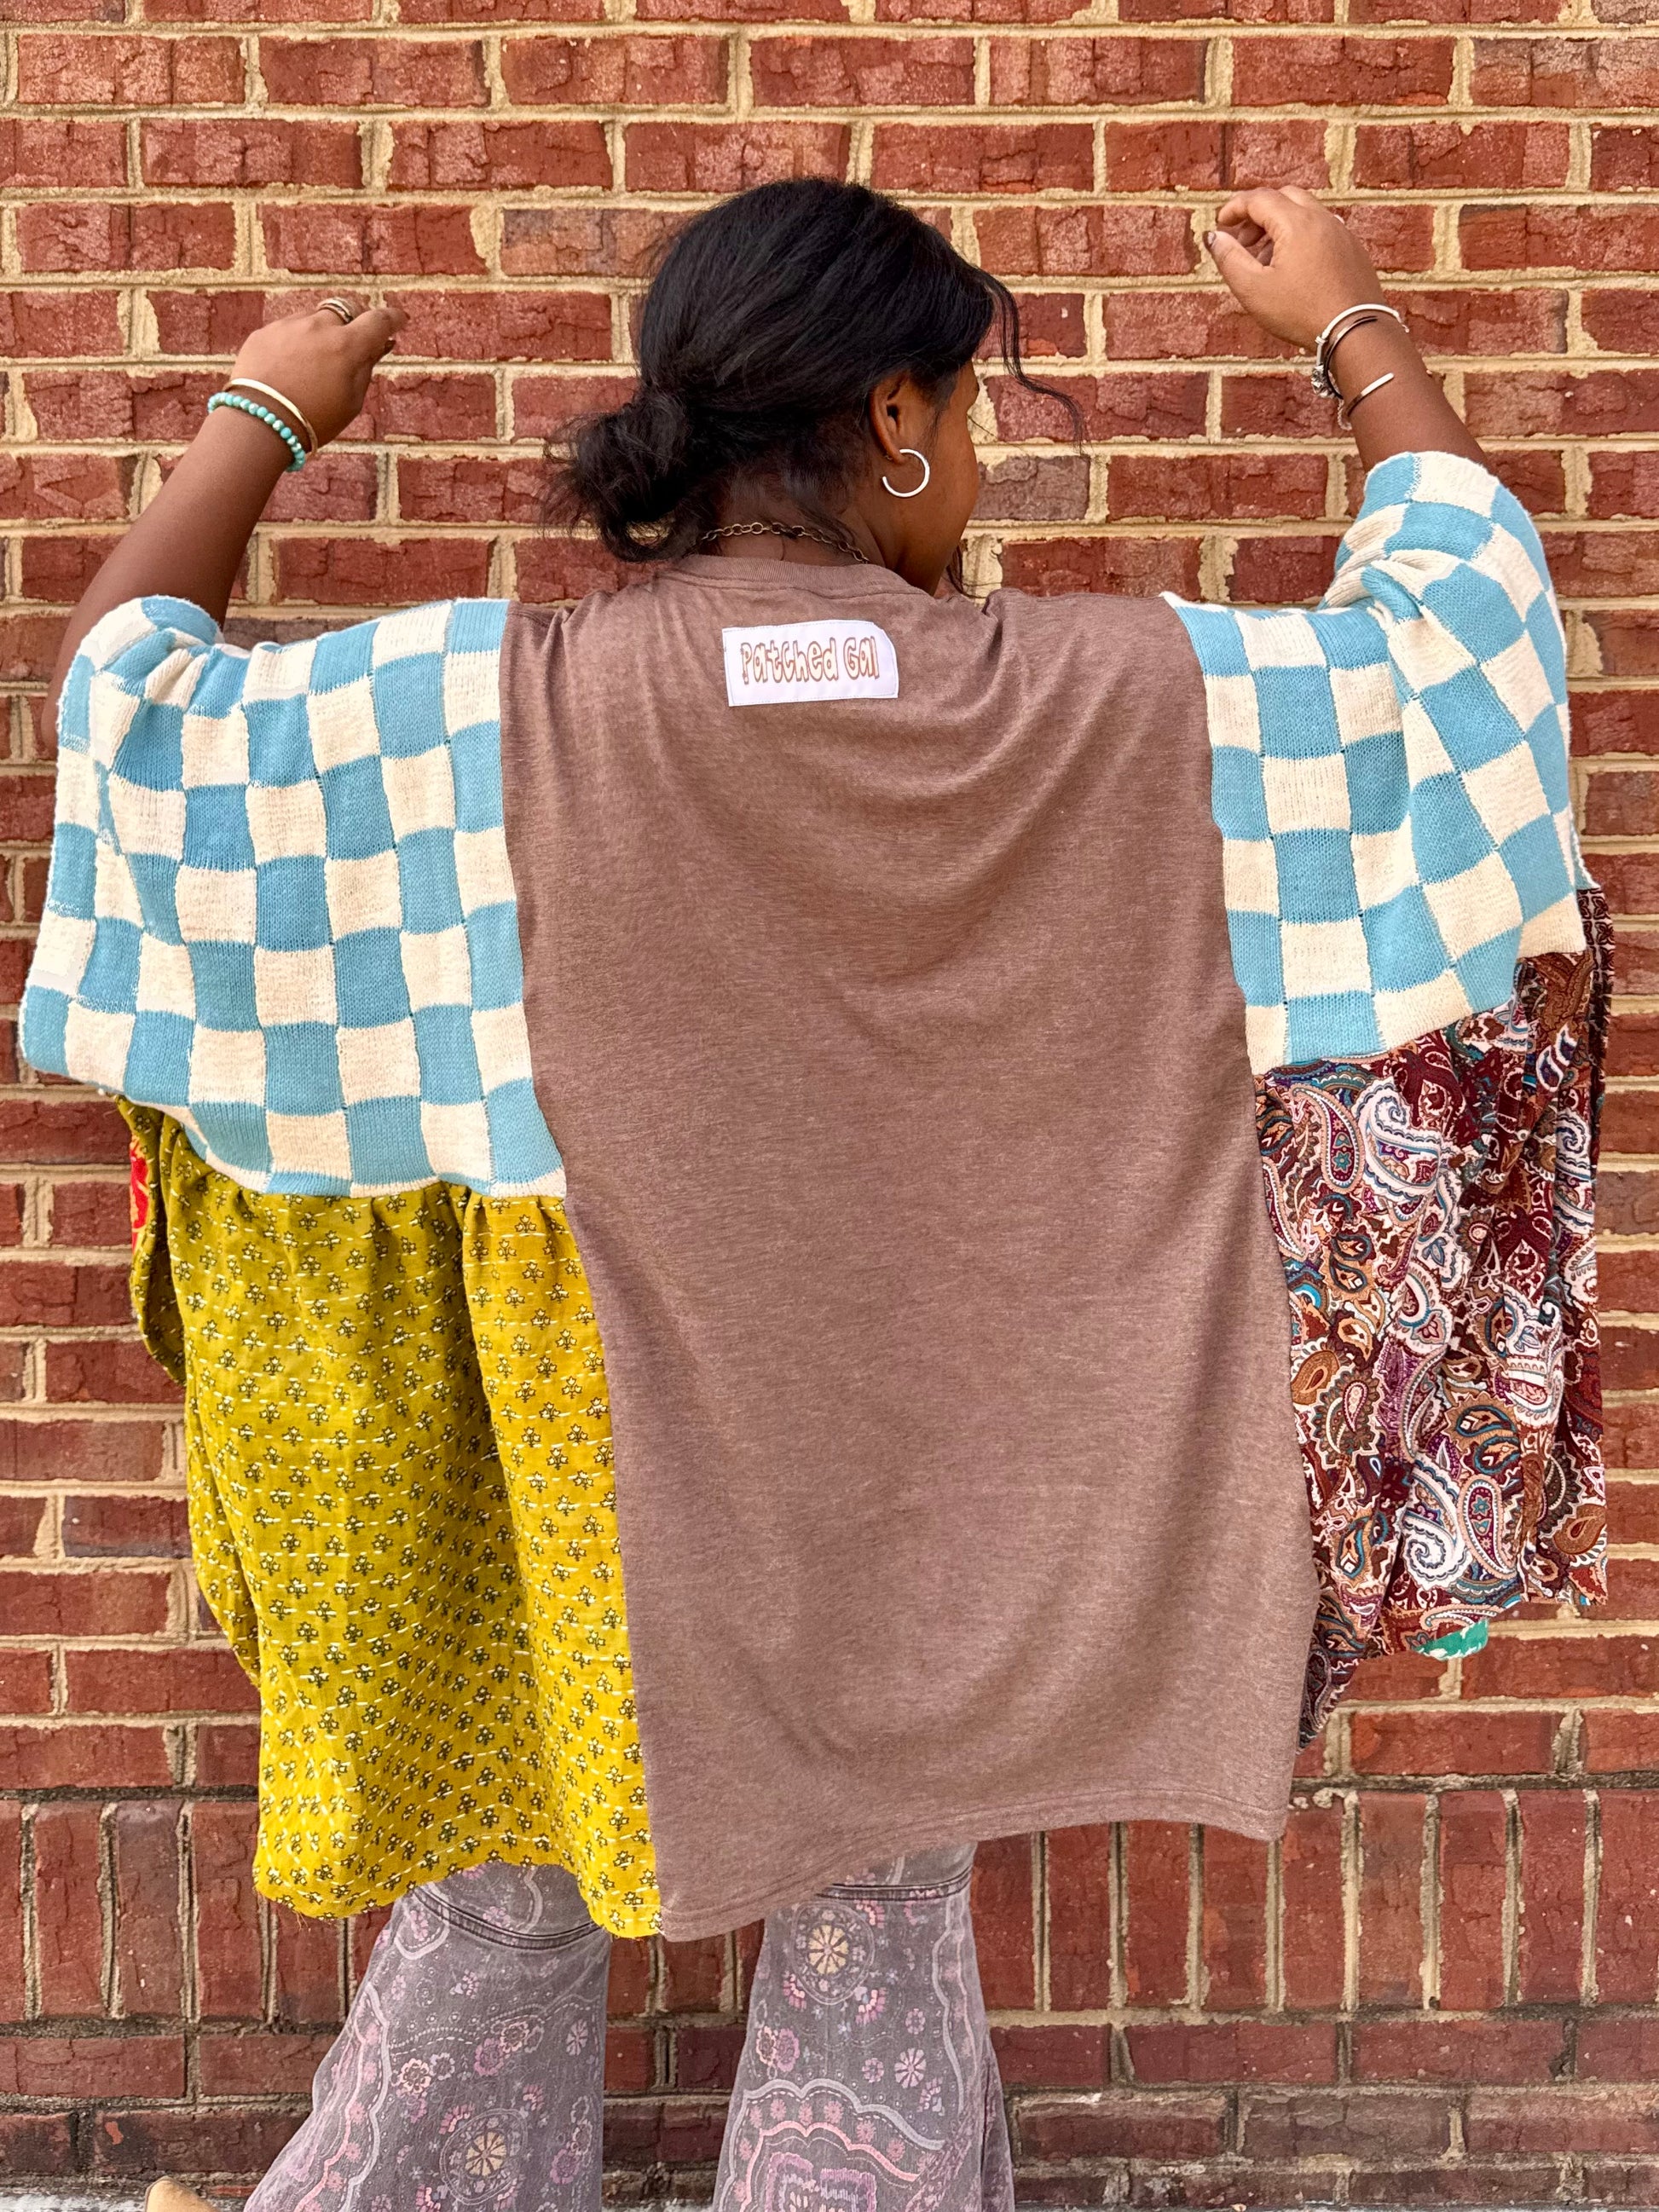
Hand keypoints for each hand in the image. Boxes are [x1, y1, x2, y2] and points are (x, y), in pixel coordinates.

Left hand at [226, 296, 406, 448]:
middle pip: (345, 310)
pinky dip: (294, 343)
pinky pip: (287, 330)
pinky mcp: (264, 332)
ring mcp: (288, 326)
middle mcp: (318, 327)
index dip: (392, 318)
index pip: (378, 321)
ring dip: (321, 333)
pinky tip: (289, 368)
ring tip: (314, 364)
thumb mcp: (351, 402)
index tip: (399, 320)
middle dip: (354, 321)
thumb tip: (376, 346)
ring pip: (313, 320)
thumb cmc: (313, 420)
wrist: (260, 423)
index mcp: (347, 346)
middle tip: (355, 340)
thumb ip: (365, 368)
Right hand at [1206, 187, 1383, 350]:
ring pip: (1304, 213)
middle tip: (1243, 240)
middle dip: (1259, 213)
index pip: (1259, 199)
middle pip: (1284, 197)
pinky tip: (1293, 268)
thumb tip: (1215, 238)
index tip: (1221, 223)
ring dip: (1279, 226)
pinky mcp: (1352, 249)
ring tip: (1265, 260)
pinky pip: (1322, 230)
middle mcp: (1321, 218)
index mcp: (1296, 223)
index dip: (1235, 208)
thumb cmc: (1303, 313)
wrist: (1355, 331)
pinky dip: (1301, 237)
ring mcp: (1341, 232)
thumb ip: (1230, 259)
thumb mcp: (1254, 290)